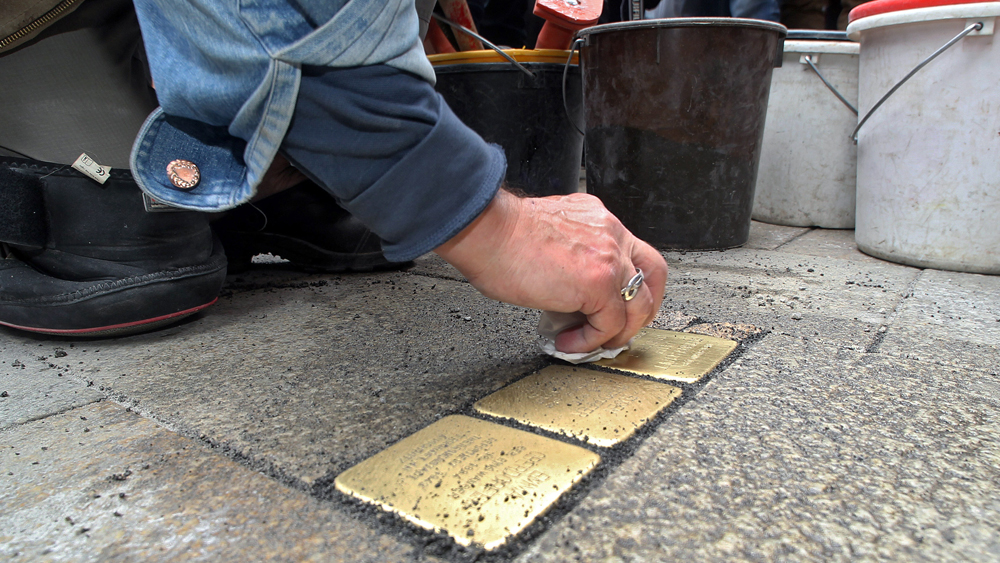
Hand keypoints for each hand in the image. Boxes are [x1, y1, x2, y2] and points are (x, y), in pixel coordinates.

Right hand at [435, 189, 667, 352]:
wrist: (487, 231)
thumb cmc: (499, 234)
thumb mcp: (547, 236)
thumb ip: (568, 256)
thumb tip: (564, 288)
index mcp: (597, 220)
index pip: (632, 252)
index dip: (631, 282)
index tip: (616, 302)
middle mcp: (610, 233)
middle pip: (653, 274)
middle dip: (644, 308)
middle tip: (622, 328)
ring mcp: (609, 258)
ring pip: (638, 305)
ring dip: (618, 332)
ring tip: (589, 342)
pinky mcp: (599, 284)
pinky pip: (610, 324)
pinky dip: (592, 340)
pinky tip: (570, 342)